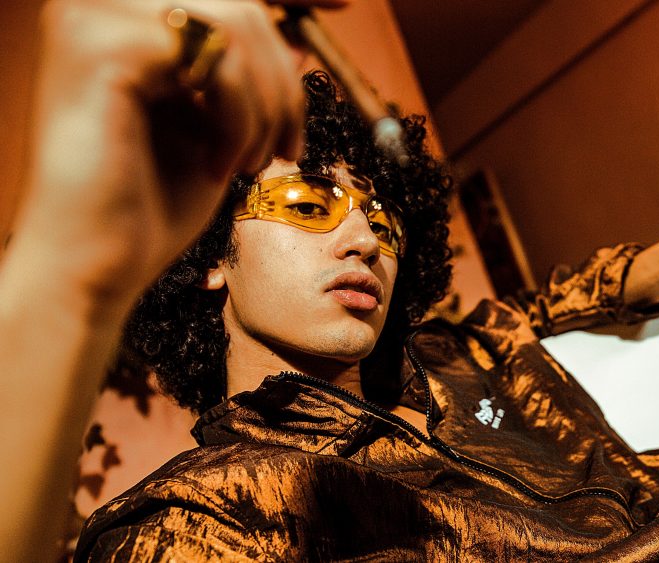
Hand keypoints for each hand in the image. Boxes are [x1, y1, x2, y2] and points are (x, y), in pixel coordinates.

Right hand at [16, 0, 337, 305]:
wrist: (97, 266)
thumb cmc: (148, 206)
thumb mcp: (216, 130)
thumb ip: (246, 81)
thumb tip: (298, 44)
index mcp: (124, 16)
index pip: (231, 0)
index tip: (346, 3)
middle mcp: (99, 2)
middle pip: (241, 7)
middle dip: (282, 85)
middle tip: (285, 150)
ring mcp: (94, 17)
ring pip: (236, 27)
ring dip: (265, 108)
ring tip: (249, 165)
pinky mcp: (101, 46)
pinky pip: (219, 62)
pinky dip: (240, 121)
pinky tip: (220, 169)